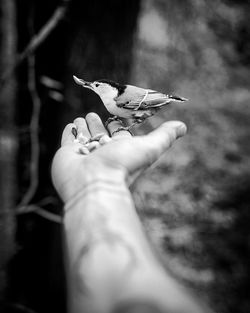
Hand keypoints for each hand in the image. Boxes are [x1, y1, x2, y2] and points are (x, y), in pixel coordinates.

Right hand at [51, 113, 186, 202]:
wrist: (94, 182)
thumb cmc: (123, 166)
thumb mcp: (150, 148)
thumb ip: (165, 136)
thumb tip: (183, 126)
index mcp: (120, 151)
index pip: (118, 136)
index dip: (117, 127)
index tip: (115, 118)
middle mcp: (102, 153)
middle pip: (100, 136)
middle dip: (98, 125)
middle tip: (94, 114)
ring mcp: (84, 154)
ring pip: (84, 137)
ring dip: (84, 127)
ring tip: (83, 118)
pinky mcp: (67, 154)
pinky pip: (68, 140)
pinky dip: (70, 132)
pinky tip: (72, 125)